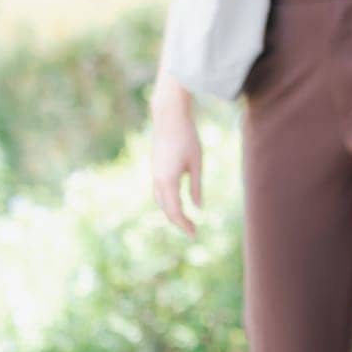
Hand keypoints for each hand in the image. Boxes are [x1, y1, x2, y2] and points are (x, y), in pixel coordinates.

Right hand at [150, 92, 203, 237]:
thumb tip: (197, 207)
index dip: (184, 224)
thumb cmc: (187, 138)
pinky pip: (159, 191)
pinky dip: (167, 201)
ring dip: (171, 211)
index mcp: (168, 181)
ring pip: (161, 201)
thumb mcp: (196, 162)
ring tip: (185, 220)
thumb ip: (196, 186)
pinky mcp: (155, 169)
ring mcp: (154, 174)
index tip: (194, 234)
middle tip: (192, 230)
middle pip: (166, 208)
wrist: (169, 118)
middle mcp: (157, 180)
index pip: (174, 211)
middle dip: (178, 221)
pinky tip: (177, 202)